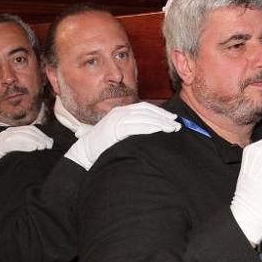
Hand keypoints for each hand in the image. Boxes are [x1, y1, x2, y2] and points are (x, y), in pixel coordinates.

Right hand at [0, 126, 52, 203]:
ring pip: (20, 135)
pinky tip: (32, 148)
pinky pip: (12, 143)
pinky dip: (23, 145)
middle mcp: (7, 134)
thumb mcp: (18, 154)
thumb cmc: (3, 165)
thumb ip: (28, 147)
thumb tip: (46, 144)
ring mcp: (1, 140)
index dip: (42, 135)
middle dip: (40, 137)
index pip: (30, 130)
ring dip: (33, 140)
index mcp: (13, 134)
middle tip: (48, 146)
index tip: (50, 144)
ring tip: (42, 147)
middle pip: (27, 131)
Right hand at [65, 102, 179, 169]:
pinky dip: (149, 127)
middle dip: (164, 117)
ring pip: (144, 117)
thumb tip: (147, 134)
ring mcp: (116, 119)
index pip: (144, 108)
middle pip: (147, 111)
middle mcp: (119, 112)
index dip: (160, 112)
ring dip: (160, 122)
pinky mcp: (115, 128)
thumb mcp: (117, 135)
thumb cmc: (102, 147)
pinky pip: (136, 125)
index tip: (172, 119)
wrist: (83, 154)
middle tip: (177, 124)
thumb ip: (130, 130)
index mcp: (120, 112)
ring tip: (172, 128)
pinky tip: (159, 130)